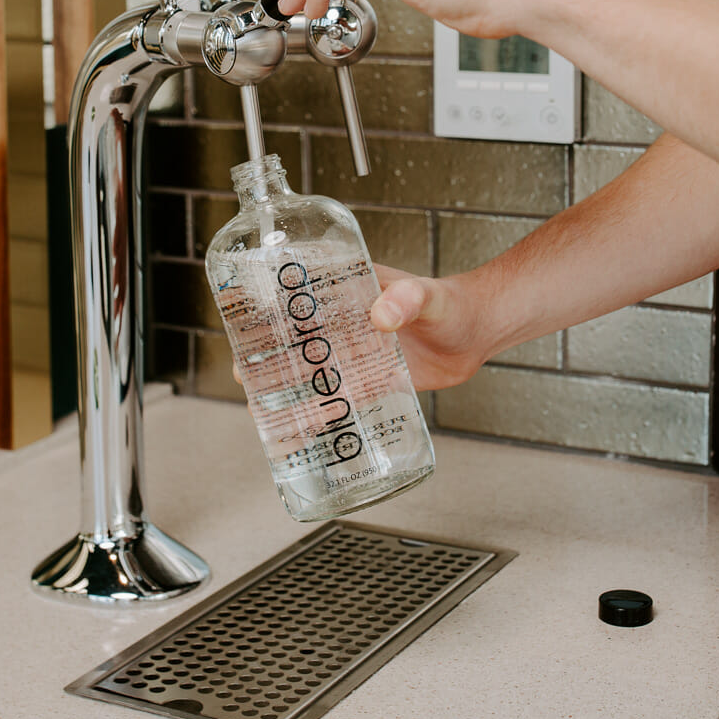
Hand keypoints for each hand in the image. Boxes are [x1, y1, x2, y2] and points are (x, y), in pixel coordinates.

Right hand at [230, 262, 491, 393]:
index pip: (297, 293)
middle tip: (243, 373)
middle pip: (295, 337)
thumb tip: (383, 315)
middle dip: (265, 354)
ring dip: (285, 386)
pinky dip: (318, 412)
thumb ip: (409, 300)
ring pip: (312, 370)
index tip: (238, 317)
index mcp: (350, 289)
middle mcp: (347, 321)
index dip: (265, 305)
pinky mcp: (373, 379)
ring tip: (258, 409)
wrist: (480, 332)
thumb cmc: (453, 303)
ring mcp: (358, 351)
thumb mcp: (429, 297)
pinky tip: (300, 430)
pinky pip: (338, 398)